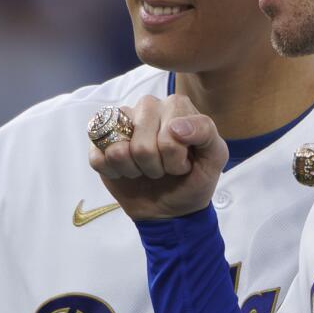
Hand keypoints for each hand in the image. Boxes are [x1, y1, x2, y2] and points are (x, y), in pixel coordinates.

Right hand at [88, 94, 228, 220]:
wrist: (172, 207)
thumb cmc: (194, 178)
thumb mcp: (215, 157)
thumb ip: (205, 133)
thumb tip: (175, 126)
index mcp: (176, 105)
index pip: (170, 133)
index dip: (176, 158)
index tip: (184, 163)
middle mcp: (147, 107)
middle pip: (142, 145)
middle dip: (156, 167)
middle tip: (164, 169)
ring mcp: (120, 122)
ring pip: (118, 150)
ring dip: (135, 171)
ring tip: (146, 169)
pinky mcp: (99, 141)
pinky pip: (99, 158)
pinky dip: (115, 174)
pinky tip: (127, 171)